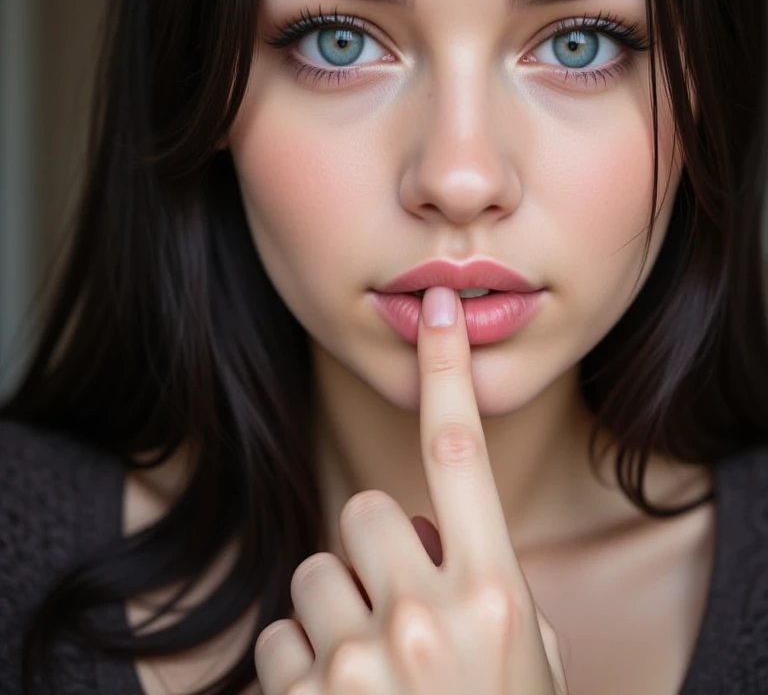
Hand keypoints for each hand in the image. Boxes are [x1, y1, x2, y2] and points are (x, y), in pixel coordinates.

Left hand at [254, 285, 568, 693]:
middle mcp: (427, 616)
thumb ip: (481, 589)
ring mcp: (362, 663)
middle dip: (374, 553)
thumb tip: (424, 537)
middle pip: (364, 512)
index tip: (434, 308)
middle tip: (399, 617)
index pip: (461, 455)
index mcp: (494, 594)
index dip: (446, 372)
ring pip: (314, 575)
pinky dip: (299, 674)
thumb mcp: (523, 663)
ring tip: (372, 681)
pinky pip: (278, 642)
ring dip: (336, 617)